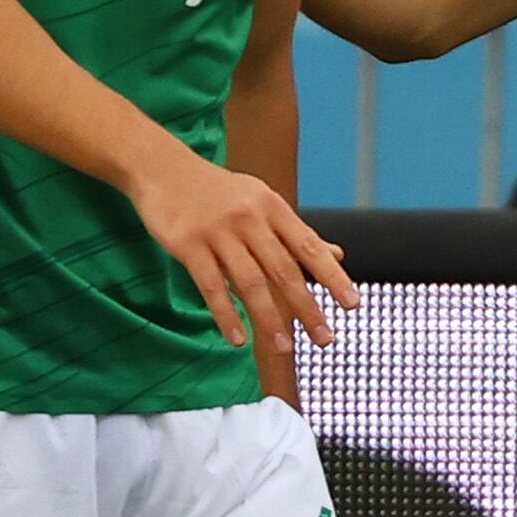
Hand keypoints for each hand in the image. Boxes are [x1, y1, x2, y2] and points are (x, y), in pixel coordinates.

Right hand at [126, 144, 359, 351]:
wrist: (163, 168)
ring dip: (269, 319)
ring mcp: (217, 231)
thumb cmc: (219, 192)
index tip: (353, 304)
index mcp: (271, 206)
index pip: (308, 246)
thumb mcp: (261, 202)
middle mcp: (248, 217)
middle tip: (326, 339)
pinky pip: (211, 287)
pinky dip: (227, 316)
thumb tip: (338, 255)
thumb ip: (295, 232)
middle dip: (307, 307)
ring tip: (284, 348)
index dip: (332, 276)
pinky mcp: (188, 244)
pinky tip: (239, 340)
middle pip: (283, 270)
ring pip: (249, 283)